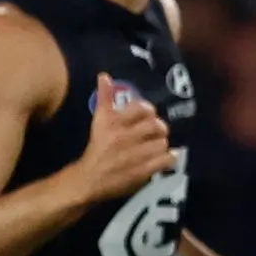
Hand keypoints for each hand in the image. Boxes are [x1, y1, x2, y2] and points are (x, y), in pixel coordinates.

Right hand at [72, 74, 176, 202]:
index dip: (148, 112)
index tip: (145, 118)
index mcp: (114, 123)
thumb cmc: (96, 148)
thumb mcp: (98, 121)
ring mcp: (134, 155)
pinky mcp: (142, 171)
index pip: (142, 109)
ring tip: (155, 147)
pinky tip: (162, 159)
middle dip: (158, 129)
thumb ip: (104, 97)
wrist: (87, 180)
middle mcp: (125, 137)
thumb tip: (104, 75)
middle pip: (156, 126)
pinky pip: (166, 160)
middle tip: (154, 133)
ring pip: (162, 142)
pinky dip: (168, 159)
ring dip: (161, 144)